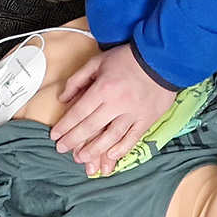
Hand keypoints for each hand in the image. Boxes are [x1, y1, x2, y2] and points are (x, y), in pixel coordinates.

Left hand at [49, 42, 173, 176]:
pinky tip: (110, 155)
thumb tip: (63, 99)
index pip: (79, 112)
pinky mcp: (147, 119)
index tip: (55, 135)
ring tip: (82, 158)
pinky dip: (121, 148)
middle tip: (62, 149)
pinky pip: (133, 137)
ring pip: (111, 136)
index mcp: (103, 88)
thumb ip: (77, 80)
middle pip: (91, 127)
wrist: (161, 59)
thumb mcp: (97, 62)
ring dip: (95, 150)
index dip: (65, 126)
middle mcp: (117, 103)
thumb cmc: (127, 59)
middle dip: (74, 140)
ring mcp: (134, 113)